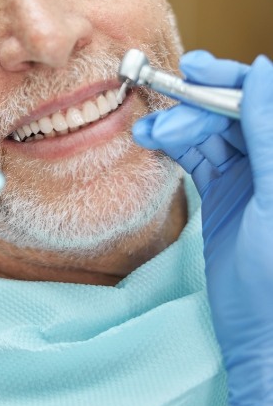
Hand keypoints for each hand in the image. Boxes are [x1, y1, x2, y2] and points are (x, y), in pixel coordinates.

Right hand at [133, 51, 272, 405]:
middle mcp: (271, 160)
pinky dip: (174, 146)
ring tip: (146, 132)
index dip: (231, 80)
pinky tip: (155, 142)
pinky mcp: (225, 192)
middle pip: (233, 111)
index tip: (195, 71)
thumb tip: (258, 72)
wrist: (262, 335)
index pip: (264, 100)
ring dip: (177, 126)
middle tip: (162, 111)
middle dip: (196, 105)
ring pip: (210, 132)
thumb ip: (266, 135)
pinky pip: (197, 156)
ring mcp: (250, 175)